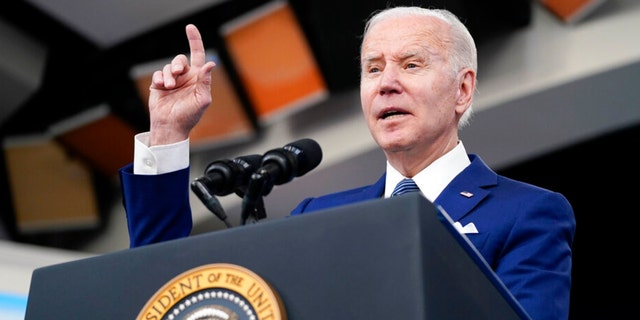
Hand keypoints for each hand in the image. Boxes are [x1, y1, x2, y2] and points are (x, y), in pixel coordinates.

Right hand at [148, 24, 215, 145]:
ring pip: (168, 66)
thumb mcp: (202, 99)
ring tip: (169, 87)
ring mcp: (172, 81)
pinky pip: (158, 73)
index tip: (190, 27)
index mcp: (197, 79)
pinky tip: (161, 87)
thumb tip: (211, 64)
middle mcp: (185, 77)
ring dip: (169, 75)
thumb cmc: (189, 116)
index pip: (197, 55)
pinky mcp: (159, 85)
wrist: (170, 126)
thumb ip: (205, 81)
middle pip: (180, 59)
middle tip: (178, 73)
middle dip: (178, 64)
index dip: (194, 41)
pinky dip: (160, 78)